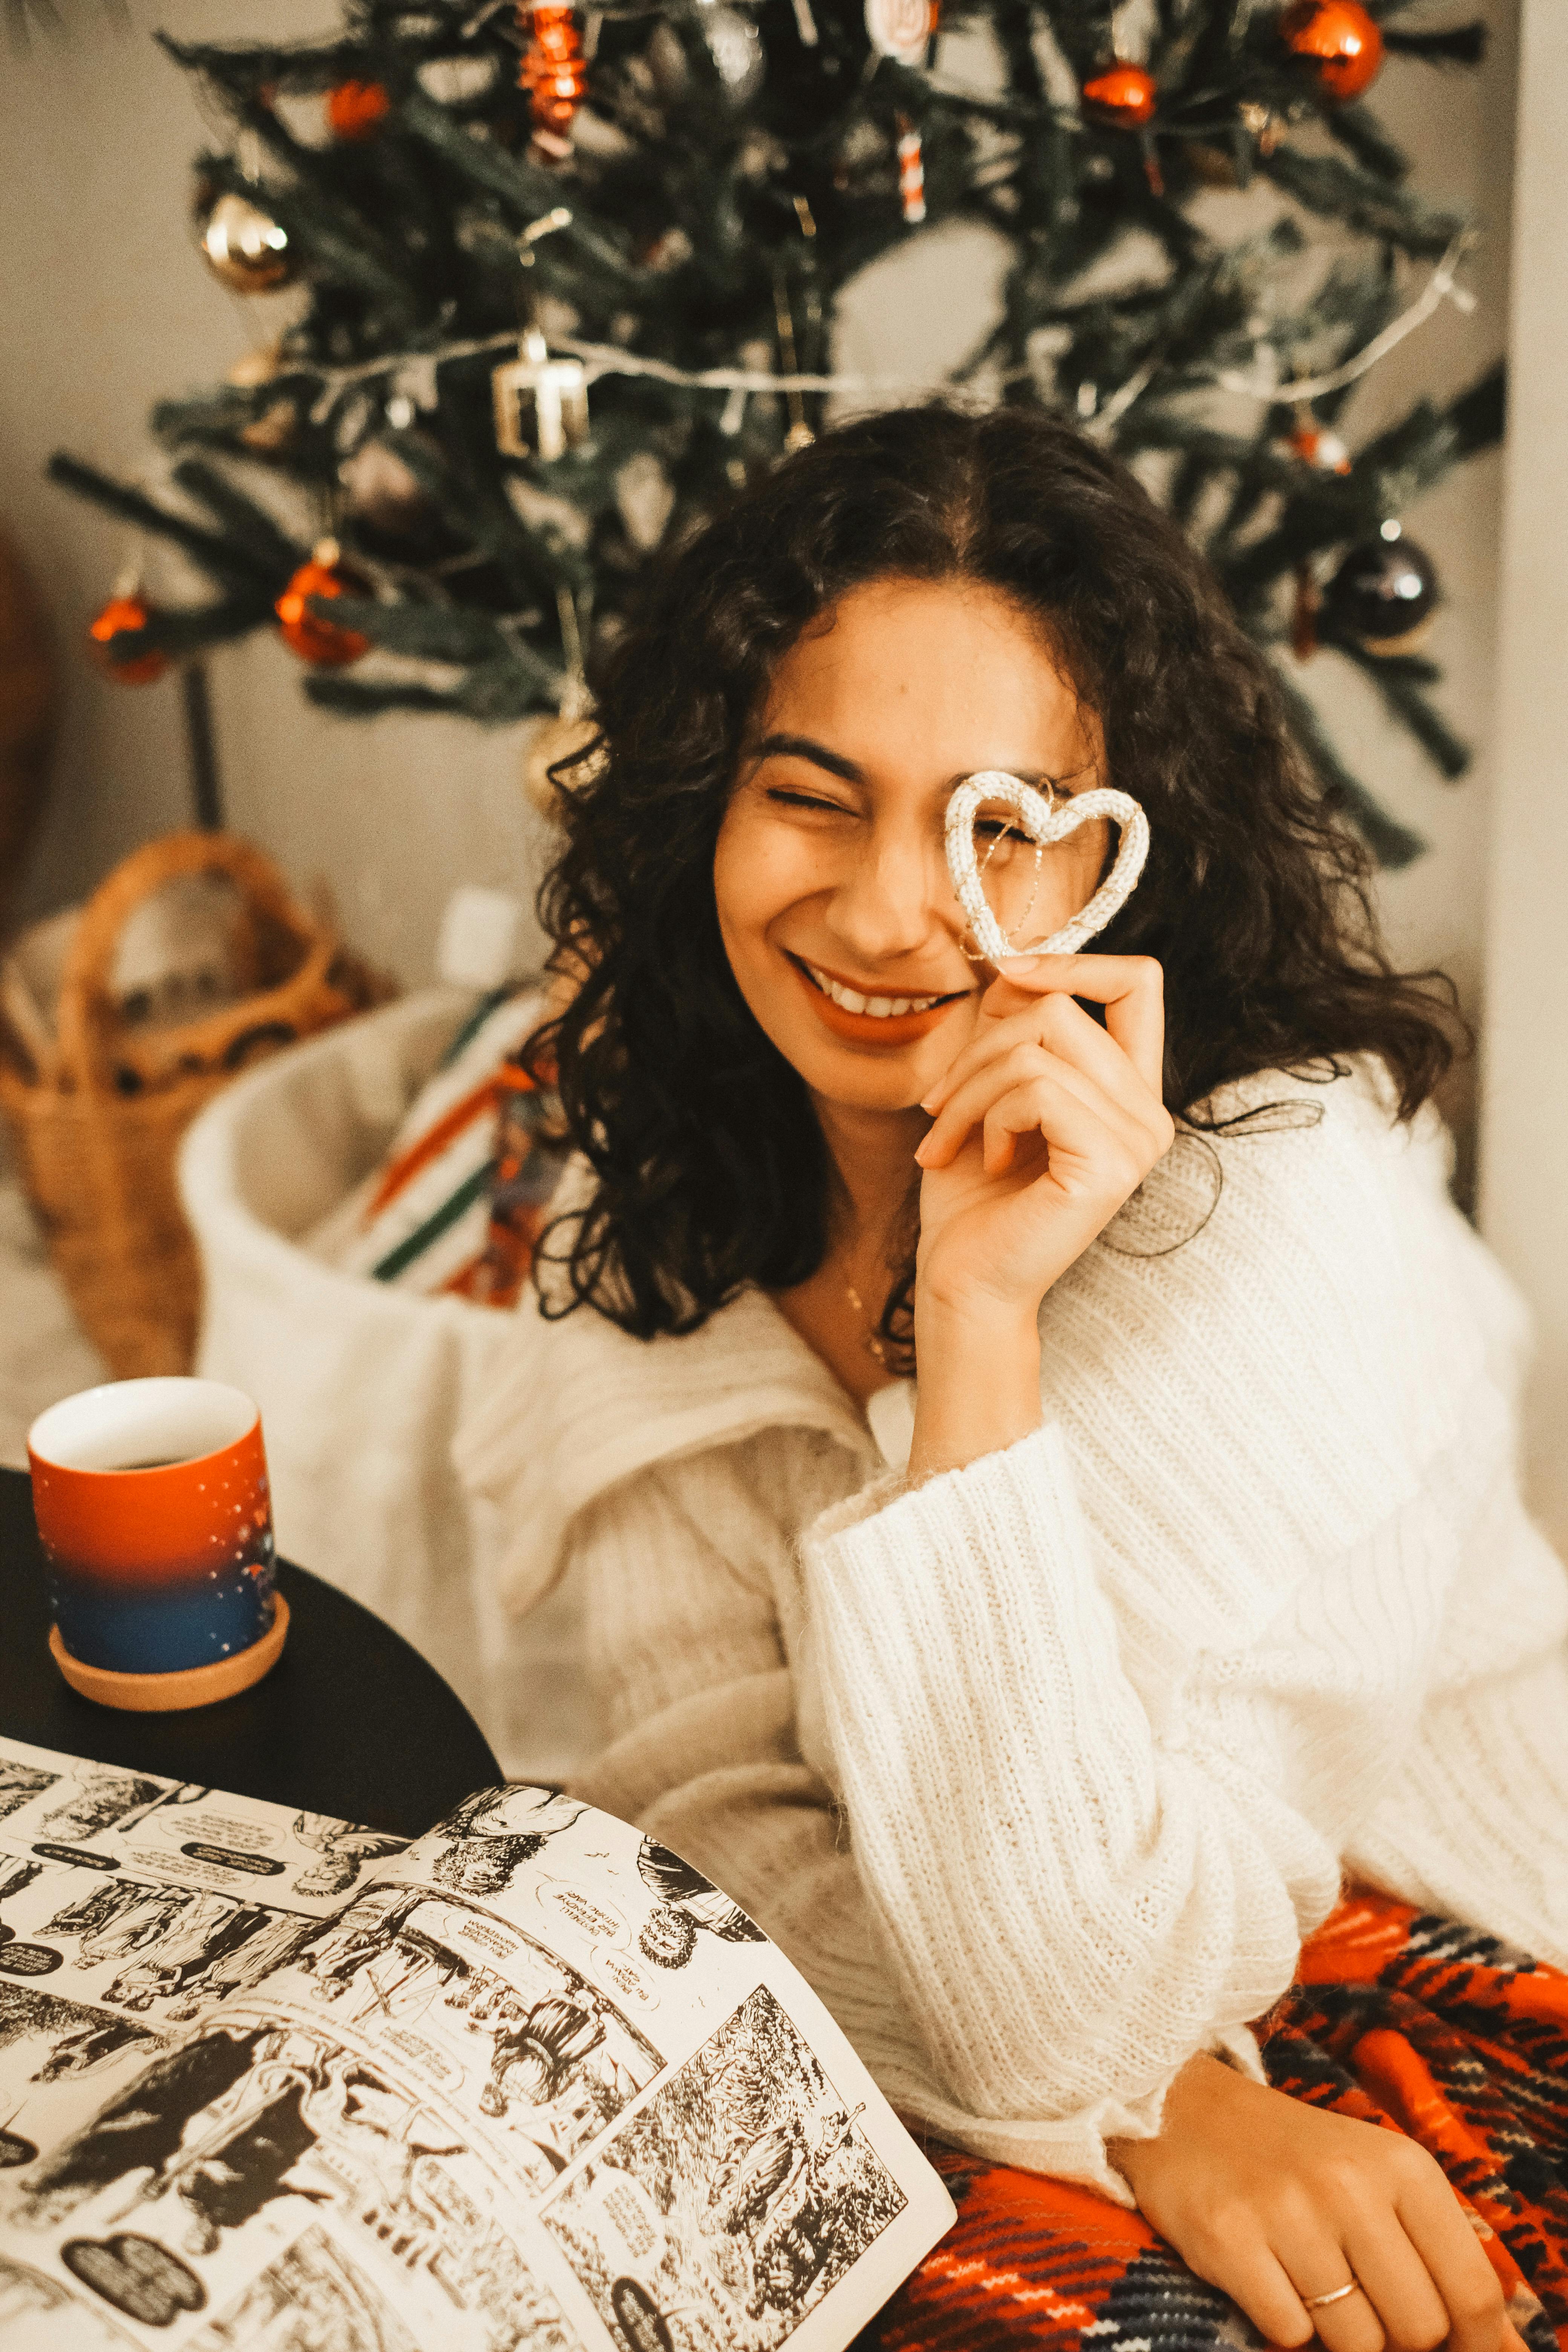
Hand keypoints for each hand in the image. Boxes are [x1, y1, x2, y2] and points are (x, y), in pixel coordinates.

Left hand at [912, 954, 1173, 1323]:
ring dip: (969, 1089)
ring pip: (1036, 1049)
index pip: (1138, 983)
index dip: (1072, 962)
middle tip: (940, 1104)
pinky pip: (1036, 1090)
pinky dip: (989, 1118)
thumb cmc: (972, 1195)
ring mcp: (1138, 1140)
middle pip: (1062, 1009)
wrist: (963, 1280)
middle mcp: (1149, 1113)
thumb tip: (1012, 968)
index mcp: (1130, 1090)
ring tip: (948, 1138)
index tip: (1006, 972)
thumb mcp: (987, 1090)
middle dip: (979, 1047)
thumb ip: (1011, 1028)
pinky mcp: (1111, 1164)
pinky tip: (988, 1162)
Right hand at [1111, 2055, 1524, 2351]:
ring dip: (1338, 2332)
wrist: (1182, 2105)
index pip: (1474, 2291)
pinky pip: (1289, 2334)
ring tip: (1312, 2285)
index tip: (1455, 2349)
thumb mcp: (1379, 2177)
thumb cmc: (1295, 2154)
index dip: (1478, 2344)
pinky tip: (1269, 2277)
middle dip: (1397, 2336)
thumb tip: (1504, 2343)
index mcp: (1401, 2166)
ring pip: (1356, 2341)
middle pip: (1419, 2328)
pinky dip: (1284, 2323)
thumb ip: (1442, 2250)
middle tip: (1363, 2302)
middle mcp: (1351, 2184)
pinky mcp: (1229, 2240)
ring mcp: (1287, 2212)